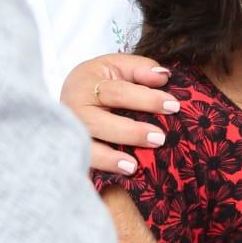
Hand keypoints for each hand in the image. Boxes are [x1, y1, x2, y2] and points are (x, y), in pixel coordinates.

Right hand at [59, 53, 176, 173]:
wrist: (71, 93)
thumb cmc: (102, 79)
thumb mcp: (118, 65)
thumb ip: (141, 68)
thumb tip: (163, 77)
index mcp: (86, 83)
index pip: (118, 93)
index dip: (146, 99)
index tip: (173, 106)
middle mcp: (73, 108)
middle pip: (98, 122)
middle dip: (130, 132)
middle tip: (160, 139)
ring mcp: (68, 131)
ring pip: (85, 146)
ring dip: (108, 158)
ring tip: (133, 166)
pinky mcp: (70, 149)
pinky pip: (82, 162)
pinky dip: (98, 170)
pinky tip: (116, 176)